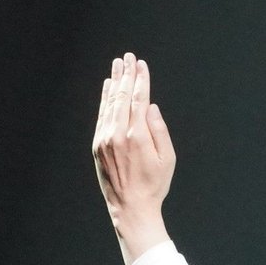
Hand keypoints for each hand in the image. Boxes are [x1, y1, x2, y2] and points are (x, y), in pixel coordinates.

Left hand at [92, 52, 175, 264]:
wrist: (130, 207)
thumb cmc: (154, 185)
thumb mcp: (167, 159)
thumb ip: (159, 130)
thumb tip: (150, 106)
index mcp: (138, 136)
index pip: (139, 99)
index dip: (141, 79)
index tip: (141, 64)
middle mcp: (118, 134)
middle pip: (122, 96)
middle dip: (126, 75)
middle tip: (128, 57)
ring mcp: (105, 139)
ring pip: (109, 104)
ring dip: (114, 83)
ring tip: (118, 65)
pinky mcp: (97, 146)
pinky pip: (101, 116)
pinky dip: (105, 100)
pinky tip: (109, 88)